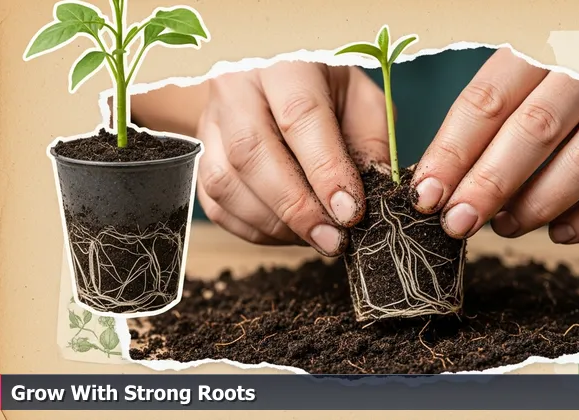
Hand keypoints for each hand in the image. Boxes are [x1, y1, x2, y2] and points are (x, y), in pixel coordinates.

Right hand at [195, 63, 389, 255]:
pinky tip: (290, 233)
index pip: (299, 116)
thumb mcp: (362, 101)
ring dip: (275, 223)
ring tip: (317, 238)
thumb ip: (372, 145)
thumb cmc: (328, 91)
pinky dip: (256, 229)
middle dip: (297, 207)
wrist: (276, 78)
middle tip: (333, 239)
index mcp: (283, 63)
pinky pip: (217, 205)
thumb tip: (376, 196)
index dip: (325, 170)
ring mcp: (211, 123)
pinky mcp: (201, 158)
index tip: (349, 211)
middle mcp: (236, 88)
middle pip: (252, 153)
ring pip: (227, 183)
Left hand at [411, 48, 578, 243]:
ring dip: (538, 205)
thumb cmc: (564, 72)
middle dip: (488, 185)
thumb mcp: (523, 73)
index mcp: (543, 47)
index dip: (452, 153)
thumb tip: (439, 179)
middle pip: (534, 131)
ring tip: (505, 225)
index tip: (427, 196)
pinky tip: (561, 232)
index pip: (487, 101)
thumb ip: (487, 114)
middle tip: (458, 223)